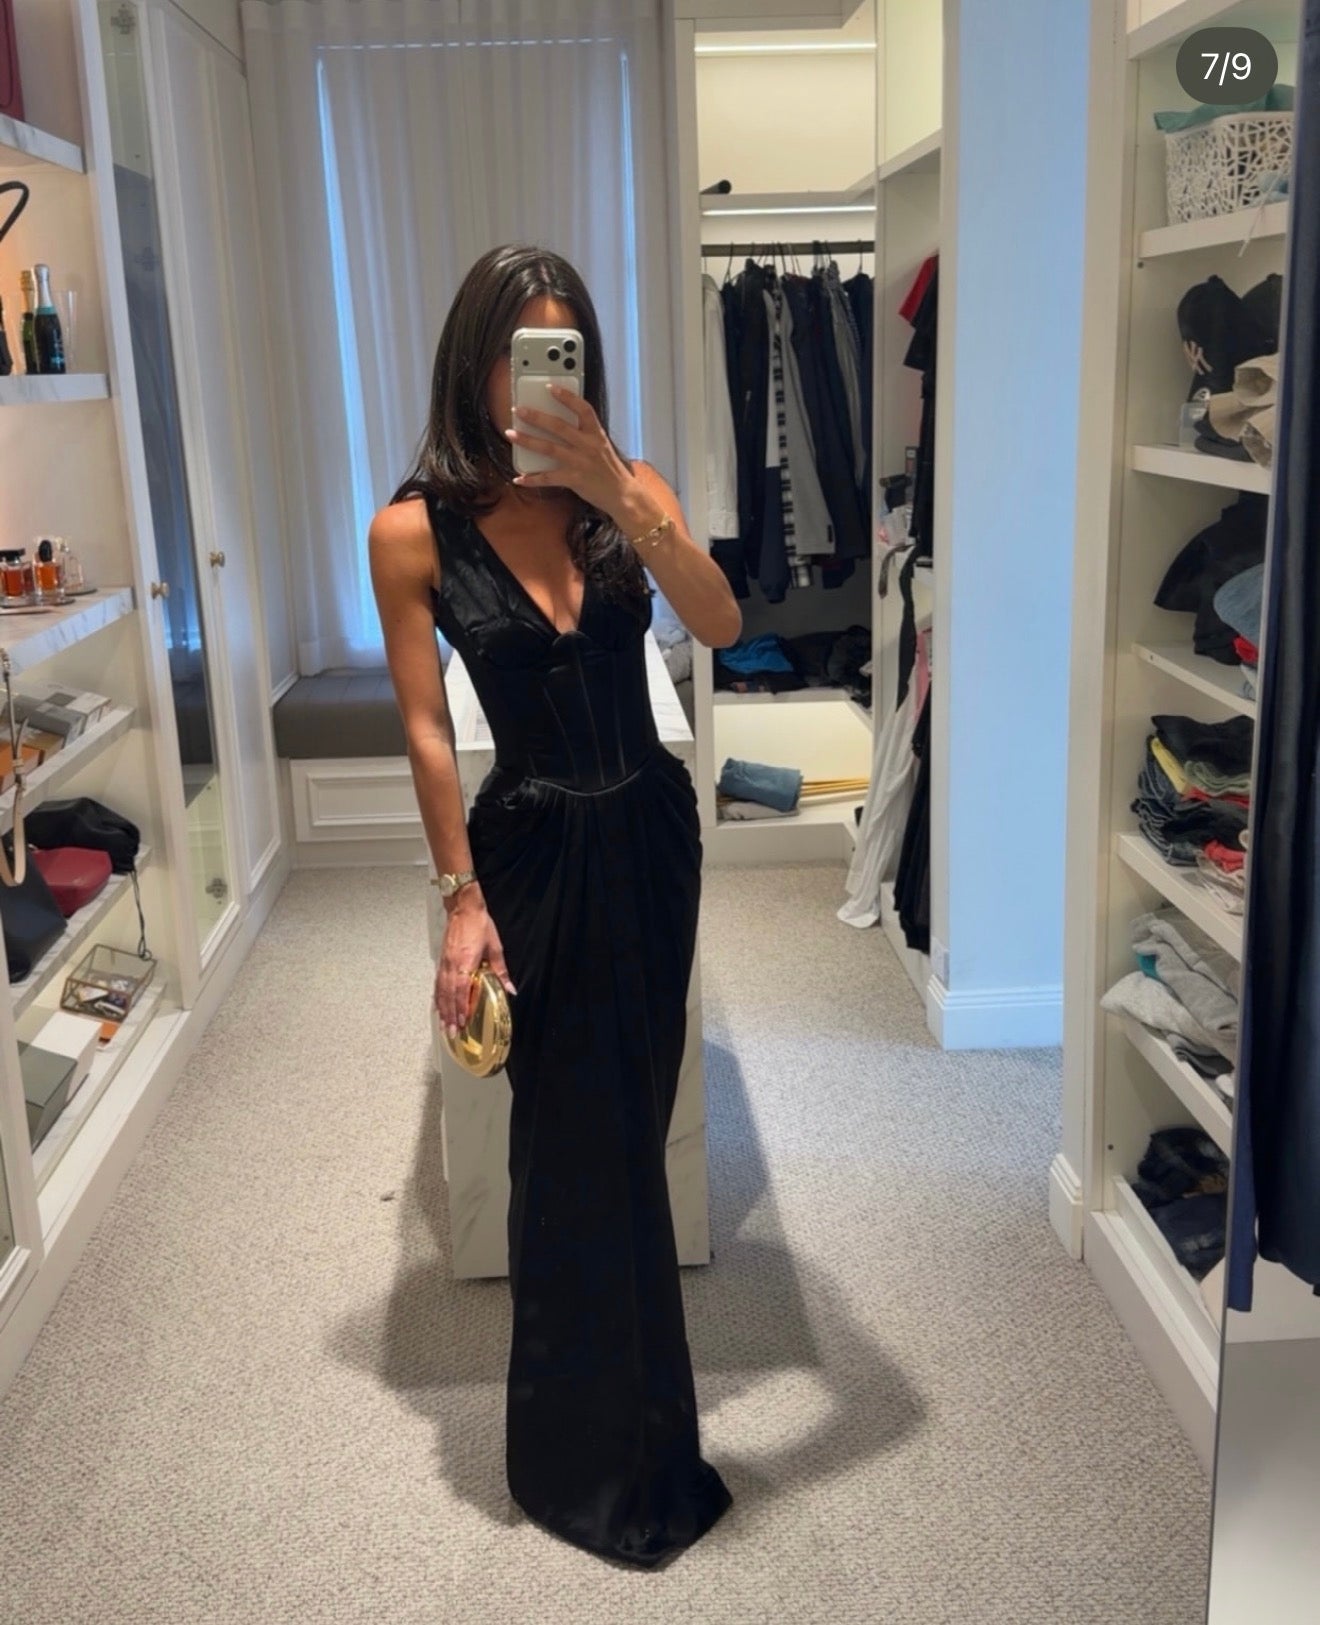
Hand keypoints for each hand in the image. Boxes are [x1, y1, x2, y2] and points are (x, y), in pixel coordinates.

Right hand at [436, 903, 515, 1036]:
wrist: (463, 909)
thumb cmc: (479, 926)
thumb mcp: (495, 947)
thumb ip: (501, 970)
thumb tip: (510, 989)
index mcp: (466, 963)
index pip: (461, 990)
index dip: (461, 1008)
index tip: (463, 1022)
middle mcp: (452, 966)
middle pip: (449, 995)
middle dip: (451, 1015)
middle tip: (452, 1032)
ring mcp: (445, 964)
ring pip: (441, 991)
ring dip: (443, 1010)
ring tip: (444, 1025)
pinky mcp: (442, 961)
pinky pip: (438, 983)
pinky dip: (437, 997)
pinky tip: (437, 1007)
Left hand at [505, 383, 633, 513]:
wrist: (622, 495)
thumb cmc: (610, 470)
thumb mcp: (602, 447)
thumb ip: (584, 435)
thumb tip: (557, 425)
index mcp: (597, 435)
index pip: (583, 409)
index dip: (566, 397)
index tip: (550, 387)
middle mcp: (588, 446)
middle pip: (559, 426)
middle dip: (536, 417)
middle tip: (518, 410)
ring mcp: (580, 463)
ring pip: (549, 448)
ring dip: (527, 440)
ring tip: (511, 434)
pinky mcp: (574, 480)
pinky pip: (548, 478)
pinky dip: (532, 478)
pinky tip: (519, 478)